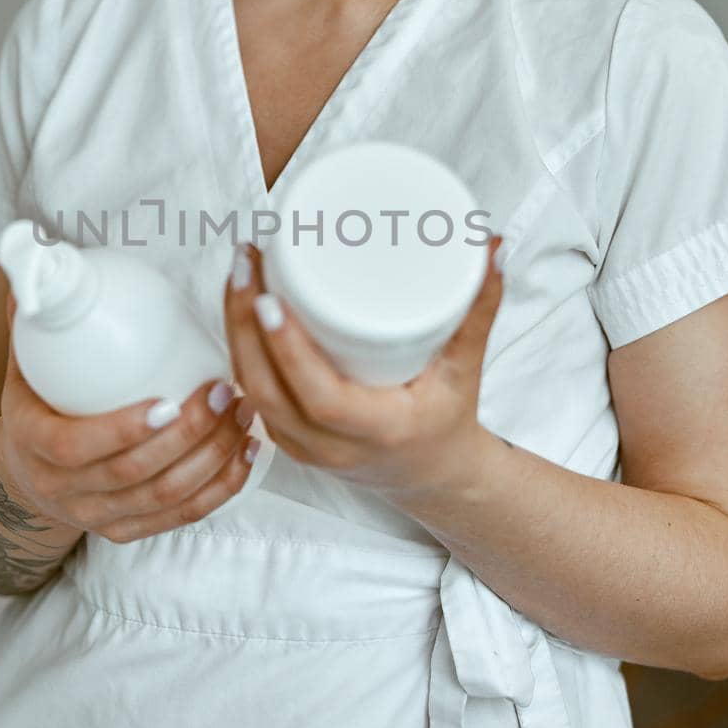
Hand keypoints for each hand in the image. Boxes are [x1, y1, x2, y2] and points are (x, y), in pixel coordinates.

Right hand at [0, 293, 259, 542]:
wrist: (28, 472)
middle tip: (224, 391)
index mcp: (35, 445)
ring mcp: (100, 517)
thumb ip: (38, 313)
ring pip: (166, 498)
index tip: (169, 400)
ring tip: (243, 412)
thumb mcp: (25, 361)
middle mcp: (65, 491)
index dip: (125, 428)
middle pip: (134, 474)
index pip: (77, 447)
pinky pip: (183, 516)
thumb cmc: (37, 403)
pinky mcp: (129, 531)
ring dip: (213, 457)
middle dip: (188, 435)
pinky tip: (246, 451)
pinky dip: (221, 486)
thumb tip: (45, 254)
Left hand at [223, 237, 503, 497]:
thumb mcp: (467, 367)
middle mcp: (334, 446)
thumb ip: (480, 309)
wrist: (433, 478)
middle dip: (245, 322)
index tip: (270, 297)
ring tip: (239, 270)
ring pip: (251, 391)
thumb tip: (492, 249)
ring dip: (235, 329)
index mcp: (381, 430)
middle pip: (267, 389)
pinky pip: (251, 394)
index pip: (319, 397)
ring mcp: (303, 447)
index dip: (288, 349)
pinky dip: (240, 349)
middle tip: (247, 261)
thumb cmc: (449, 419)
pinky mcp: (287, 438)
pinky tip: (235, 305)